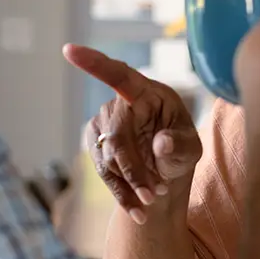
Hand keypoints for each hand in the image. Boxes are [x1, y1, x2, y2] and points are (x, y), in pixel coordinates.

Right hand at [63, 44, 202, 224]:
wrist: (165, 174)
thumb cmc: (179, 150)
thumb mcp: (191, 149)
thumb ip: (179, 145)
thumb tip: (160, 144)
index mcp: (148, 92)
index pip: (119, 75)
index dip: (94, 63)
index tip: (69, 50)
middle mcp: (121, 103)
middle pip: (118, 137)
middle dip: (135, 170)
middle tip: (156, 195)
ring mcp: (104, 123)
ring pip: (108, 158)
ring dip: (131, 184)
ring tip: (153, 200)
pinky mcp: (95, 143)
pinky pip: (103, 171)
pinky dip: (121, 193)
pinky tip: (137, 208)